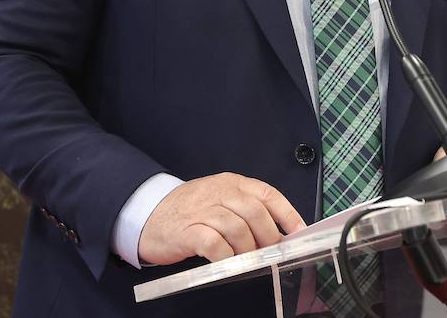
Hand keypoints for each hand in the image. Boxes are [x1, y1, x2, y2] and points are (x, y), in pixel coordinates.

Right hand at [138, 173, 306, 265]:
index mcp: (231, 183)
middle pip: (255, 212)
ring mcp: (202, 210)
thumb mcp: (219, 200)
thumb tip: (278, 234)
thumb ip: (245, 211)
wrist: (147, 215)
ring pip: (237, 228)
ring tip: (248, 260)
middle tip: (269, 253)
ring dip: (248, 249)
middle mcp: (219, 192)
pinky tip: (228, 263)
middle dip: (268, 236)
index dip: (287, 213)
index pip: (267, 194)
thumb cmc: (190, 212)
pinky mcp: (187, 231)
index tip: (299, 232)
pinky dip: (226, 257)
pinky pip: (214, 244)